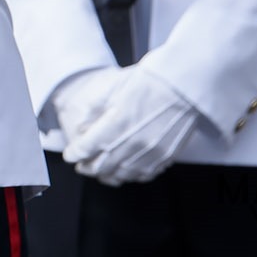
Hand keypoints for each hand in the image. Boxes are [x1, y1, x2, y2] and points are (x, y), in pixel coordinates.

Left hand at [63, 65, 200, 185]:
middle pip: (102, 166)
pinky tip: (125, 171)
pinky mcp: (166, 156)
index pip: (86, 147)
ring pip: (122, 174)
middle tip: (81, 165)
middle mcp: (133, 143)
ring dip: (107, 174)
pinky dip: (131, 175)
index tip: (70, 154)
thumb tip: (82, 127)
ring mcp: (151, 152)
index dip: (75, 153)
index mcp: (116, 124)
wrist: (186, 85)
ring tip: (100, 170)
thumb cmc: (152, 81)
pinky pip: (144, 174)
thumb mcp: (116, 88)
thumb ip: (96, 110)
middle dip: (88, 167)